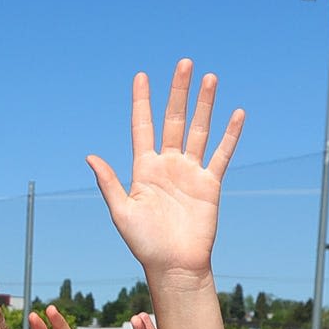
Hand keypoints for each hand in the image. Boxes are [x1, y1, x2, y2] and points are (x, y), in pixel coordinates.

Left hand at [85, 60, 244, 281]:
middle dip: (179, 91)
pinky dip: (230, 134)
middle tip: (185, 63)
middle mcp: (168, 165)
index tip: (141, 76)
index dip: (142, 101)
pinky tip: (237, 113)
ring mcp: (190, 172)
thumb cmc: (144, 244)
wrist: (174, 266)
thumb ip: (110, 183)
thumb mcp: (122, 212)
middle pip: (174, 119)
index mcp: (144, 168)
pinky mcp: (210, 184)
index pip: (143, 125)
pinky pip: (221, 154)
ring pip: (199, 130)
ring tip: (210, 77)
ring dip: (205, 104)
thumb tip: (91, 156)